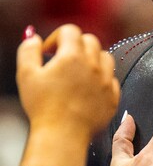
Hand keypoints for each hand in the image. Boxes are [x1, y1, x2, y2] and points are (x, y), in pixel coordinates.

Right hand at [17, 24, 119, 142]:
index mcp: (73, 56)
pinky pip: (112, 79)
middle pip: (90, 41)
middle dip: (75, 45)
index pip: (71, 31)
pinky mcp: (113, 97)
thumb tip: (34, 38)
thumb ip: (28, 50)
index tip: (49, 52)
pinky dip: (102, 79)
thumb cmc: (43, 106)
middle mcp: (94, 65)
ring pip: (105, 57)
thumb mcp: (26, 74)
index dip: (57, 37)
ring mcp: (107, 81)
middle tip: (62, 60)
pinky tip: (88, 88)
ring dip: (92, 59)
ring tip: (78, 72)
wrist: (63, 134)